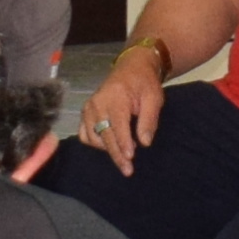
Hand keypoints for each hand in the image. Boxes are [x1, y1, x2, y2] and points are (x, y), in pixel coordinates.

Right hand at [76, 41, 164, 170]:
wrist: (131, 68)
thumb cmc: (144, 83)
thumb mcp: (154, 98)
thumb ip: (149, 120)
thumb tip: (145, 142)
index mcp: (115, 97)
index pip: (117, 125)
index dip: (123, 144)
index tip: (129, 159)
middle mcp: (97, 103)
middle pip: (104, 135)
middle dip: (116, 154)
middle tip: (128, 170)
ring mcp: (88, 108)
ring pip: (93, 137)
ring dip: (107, 149)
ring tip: (125, 152)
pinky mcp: (85, 113)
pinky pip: (84, 134)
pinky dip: (94, 143)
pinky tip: (108, 145)